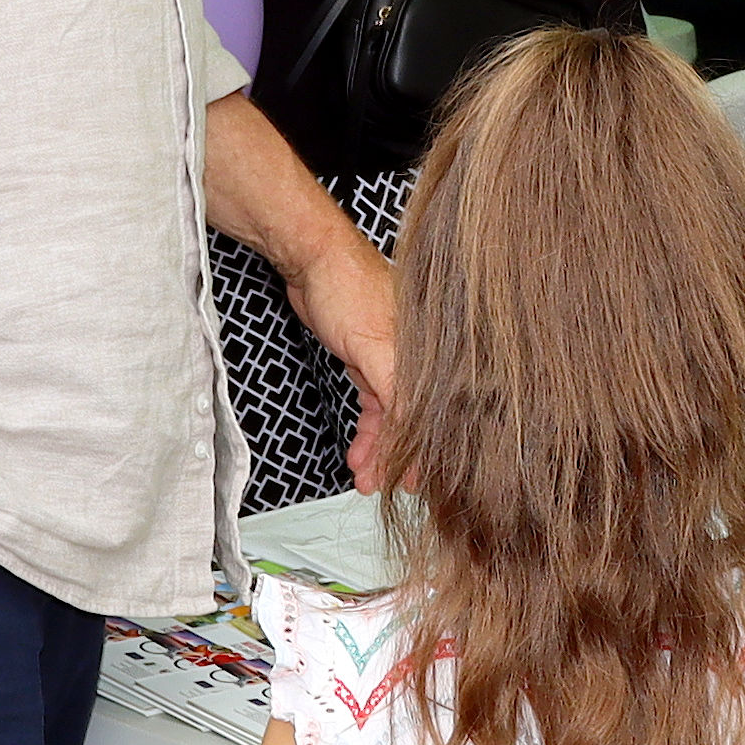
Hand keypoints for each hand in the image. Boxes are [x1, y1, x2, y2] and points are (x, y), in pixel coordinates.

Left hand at [292, 228, 402, 481]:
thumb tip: (415, 431)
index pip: (433, 411)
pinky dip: (368, 430)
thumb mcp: (374, 346)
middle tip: (385, 485)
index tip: (417, 480)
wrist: (311, 259)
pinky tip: (359, 452)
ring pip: (392, 416)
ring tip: (364, 476)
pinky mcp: (370, 359)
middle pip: (414, 418)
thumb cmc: (347, 287)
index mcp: (427, 353)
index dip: (424, 448)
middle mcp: (416, 359)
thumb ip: (397, 390)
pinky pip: (375, 405)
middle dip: (398, 456)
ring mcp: (392, 359)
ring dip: (378, 448)